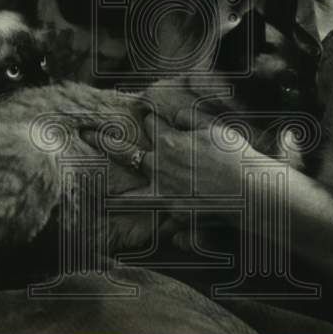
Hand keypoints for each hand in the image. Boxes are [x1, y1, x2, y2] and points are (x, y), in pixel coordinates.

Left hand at [82, 112, 259, 219]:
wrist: (246, 189)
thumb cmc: (234, 155)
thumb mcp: (214, 128)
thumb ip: (191, 119)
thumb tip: (174, 115)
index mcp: (170, 140)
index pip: (151, 125)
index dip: (146, 117)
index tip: (141, 111)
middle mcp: (161, 165)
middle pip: (127, 153)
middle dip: (105, 142)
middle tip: (86, 134)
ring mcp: (165, 190)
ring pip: (131, 193)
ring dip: (114, 193)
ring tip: (99, 193)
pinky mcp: (173, 210)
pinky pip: (154, 214)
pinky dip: (145, 218)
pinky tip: (134, 221)